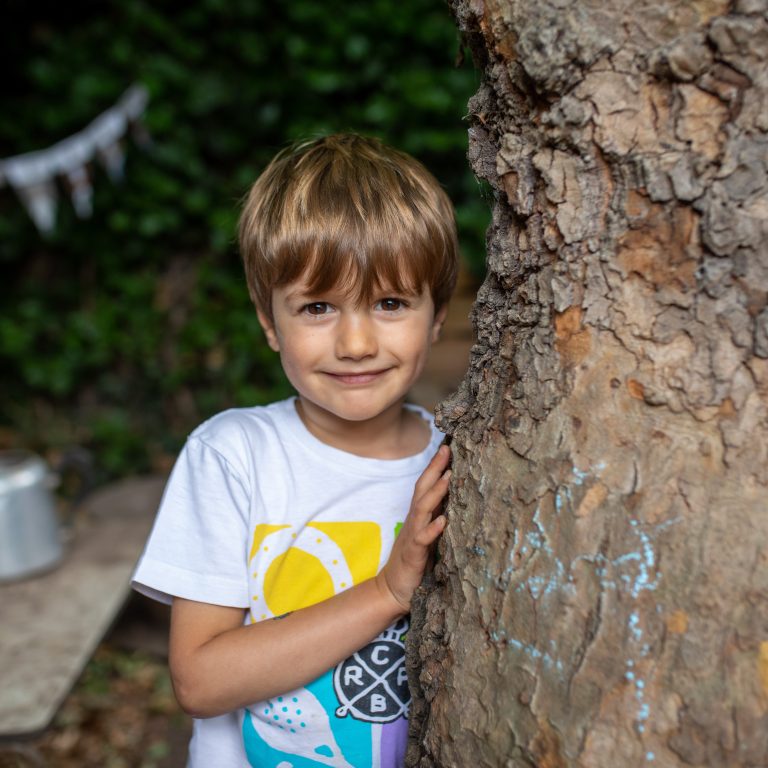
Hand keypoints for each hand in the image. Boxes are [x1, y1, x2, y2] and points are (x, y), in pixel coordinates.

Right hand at [377, 444, 450, 612]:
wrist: (393, 588)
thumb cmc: (415, 561)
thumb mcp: (429, 535)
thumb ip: (438, 517)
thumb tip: (459, 500)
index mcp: (419, 516)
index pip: (426, 486)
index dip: (435, 467)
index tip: (448, 447)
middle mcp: (414, 521)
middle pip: (422, 489)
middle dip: (435, 468)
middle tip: (447, 450)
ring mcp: (413, 535)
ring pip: (422, 508)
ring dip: (436, 492)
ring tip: (449, 477)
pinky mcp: (413, 553)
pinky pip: (423, 539)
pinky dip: (432, 528)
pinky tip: (443, 521)